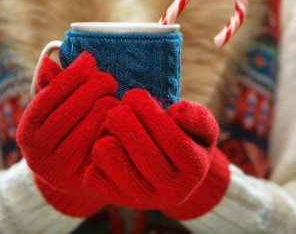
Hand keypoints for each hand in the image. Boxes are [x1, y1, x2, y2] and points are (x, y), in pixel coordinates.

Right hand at [17, 52, 118, 215]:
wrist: (73, 177)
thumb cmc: (66, 133)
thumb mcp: (55, 112)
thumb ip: (54, 87)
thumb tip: (50, 60)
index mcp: (27, 131)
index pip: (49, 95)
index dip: (71, 75)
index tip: (89, 59)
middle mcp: (37, 154)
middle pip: (69, 111)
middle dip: (92, 88)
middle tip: (109, 79)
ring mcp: (59, 171)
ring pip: (89, 128)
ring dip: (106, 106)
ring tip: (115, 97)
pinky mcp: (83, 181)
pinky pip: (103, 147)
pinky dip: (114, 129)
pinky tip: (121, 118)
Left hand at [83, 88, 224, 211]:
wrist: (168, 175)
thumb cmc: (185, 140)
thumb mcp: (202, 128)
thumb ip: (198, 117)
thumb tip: (177, 111)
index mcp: (196, 169)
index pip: (173, 140)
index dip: (149, 113)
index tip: (135, 95)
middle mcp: (171, 191)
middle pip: (142, 153)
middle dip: (124, 120)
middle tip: (119, 107)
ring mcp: (143, 200)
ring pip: (111, 160)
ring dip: (107, 134)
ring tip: (112, 123)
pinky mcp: (116, 201)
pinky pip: (93, 175)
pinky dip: (94, 154)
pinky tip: (107, 143)